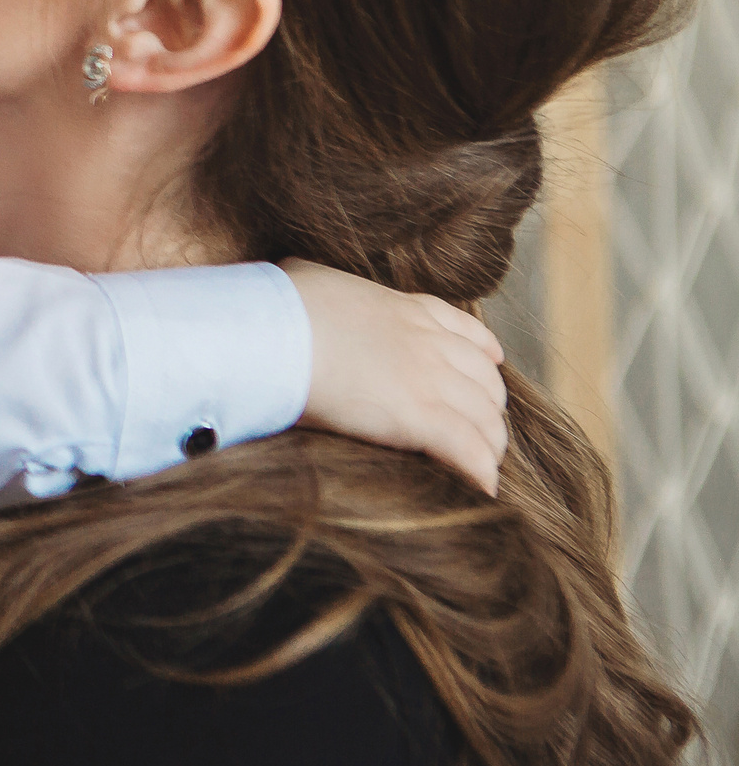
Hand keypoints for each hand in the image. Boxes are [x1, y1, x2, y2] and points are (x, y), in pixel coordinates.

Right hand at [286, 259, 508, 493]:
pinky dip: (480, 470)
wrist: (274, 330)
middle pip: (484, 378)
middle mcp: (427, 342)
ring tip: (485, 463)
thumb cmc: (279, 307)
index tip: (491, 362)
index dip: (483, 351)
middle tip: (479, 426)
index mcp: (403, 309)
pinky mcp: (420, 416)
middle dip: (488, 404)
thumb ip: (319, 285)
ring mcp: (428, 379)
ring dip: (490, 442)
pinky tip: (483, 487)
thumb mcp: (308, 279)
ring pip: (484, 416)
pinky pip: (468, 449)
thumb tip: (294, 280)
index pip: (461, 329)